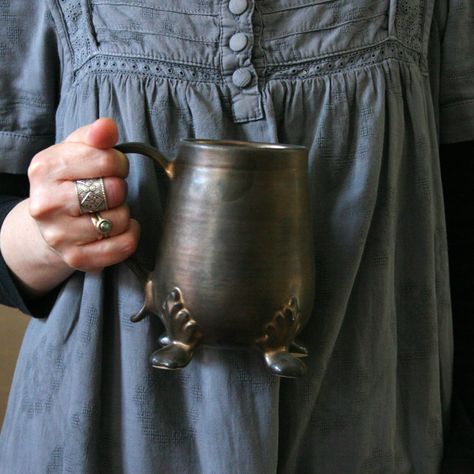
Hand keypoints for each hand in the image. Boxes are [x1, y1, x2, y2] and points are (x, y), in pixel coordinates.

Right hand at [0, 118, 139, 296]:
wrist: (48, 223)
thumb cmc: (68, 182)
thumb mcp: (75, 151)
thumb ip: (94, 136)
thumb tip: (107, 126)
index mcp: (44, 169)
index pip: (106, 160)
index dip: (118, 163)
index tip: (113, 168)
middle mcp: (46, 204)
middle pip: (113, 191)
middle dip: (120, 188)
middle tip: (110, 191)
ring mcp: (59, 235)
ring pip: (119, 220)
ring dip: (124, 213)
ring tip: (108, 210)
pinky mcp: (76, 259)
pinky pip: (123, 246)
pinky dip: (130, 235)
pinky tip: (119, 228)